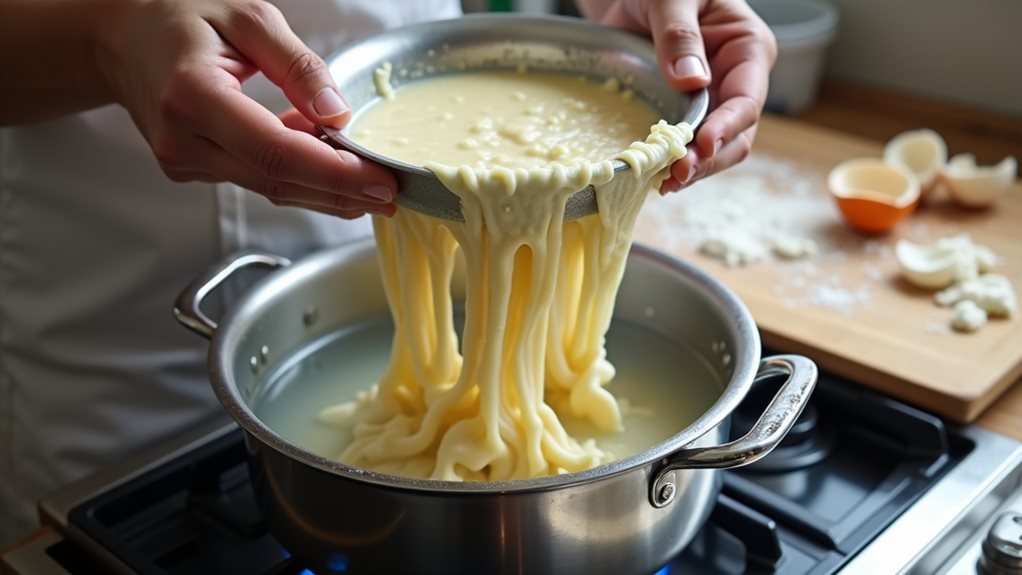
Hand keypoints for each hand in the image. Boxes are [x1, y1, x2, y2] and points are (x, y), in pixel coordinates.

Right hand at [99, 0, 395, 217]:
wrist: (124, 40)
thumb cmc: (183, 19)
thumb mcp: (250, 19)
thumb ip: (298, 66)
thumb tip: (338, 113)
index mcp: (193, 95)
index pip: (275, 151)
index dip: (333, 173)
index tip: (379, 181)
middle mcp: (184, 139)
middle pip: (276, 181)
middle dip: (341, 191)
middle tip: (391, 194)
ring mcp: (184, 161)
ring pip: (270, 187)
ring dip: (324, 188)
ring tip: (371, 183)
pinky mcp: (193, 170)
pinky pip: (257, 178)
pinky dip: (298, 174)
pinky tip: (326, 160)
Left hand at [583, 0, 776, 191]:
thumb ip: (679, 34)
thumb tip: (692, 80)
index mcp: (747, 48)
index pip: (747, 99)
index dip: (727, 127)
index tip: (702, 145)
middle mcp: (735, 81)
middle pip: (736, 136)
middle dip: (709, 159)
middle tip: (676, 175)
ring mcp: (711, 102)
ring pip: (714, 151)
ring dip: (692, 170)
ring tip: (664, 183)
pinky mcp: (684, 114)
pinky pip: (686, 147)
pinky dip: (673, 164)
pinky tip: (655, 176)